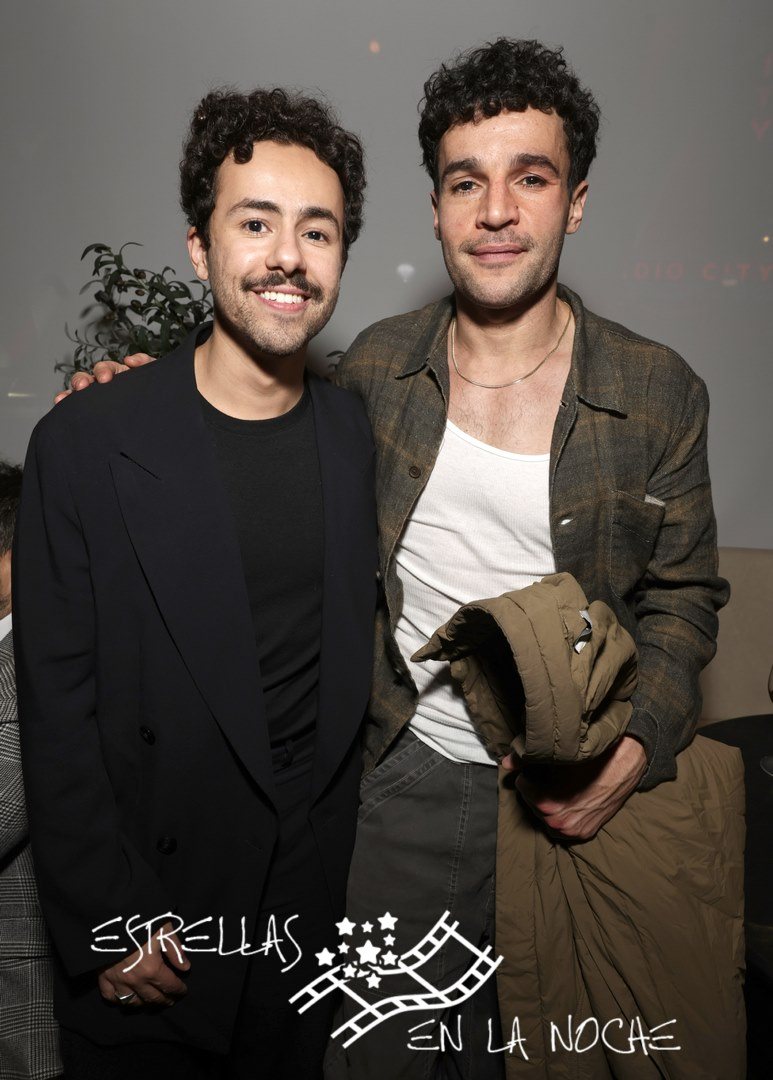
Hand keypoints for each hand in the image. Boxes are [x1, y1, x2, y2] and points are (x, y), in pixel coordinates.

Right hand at [54, 353, 155, 403]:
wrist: (158, 413)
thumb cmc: (156, 392)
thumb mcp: (154, 375)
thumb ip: (145, 363)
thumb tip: (129, 360)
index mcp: (118, 375)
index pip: (105, 369)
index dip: (102, 371)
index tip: (104, 379)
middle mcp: (104, 386)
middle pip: (87, 379)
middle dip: (82, 380)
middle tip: (83, 386)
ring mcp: (98, 399)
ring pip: (78, 393)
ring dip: (70, 393)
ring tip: (63, 398)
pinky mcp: (96, 412)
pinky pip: (76, 407)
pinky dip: (65, 403)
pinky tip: (59, 403)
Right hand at [97, 922, 189, 1006]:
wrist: (111, 919)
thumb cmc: (141, 922)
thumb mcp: (165, 931)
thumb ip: (176, 951)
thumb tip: (186, 968)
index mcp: (152, 969)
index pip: (169, 986)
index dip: (179, 990)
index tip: (183, 991)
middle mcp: (135, 981)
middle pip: (153, 998)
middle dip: (165, 1000)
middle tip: (171, 1000)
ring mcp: (118, 981)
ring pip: (133, 1002)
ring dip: (144, 1004)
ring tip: (151, 1001)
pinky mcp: (103, 978)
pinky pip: (110, 997)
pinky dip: (118, 1001)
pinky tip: (125, 998)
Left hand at [503, 735, 647, 840]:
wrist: (625, 764)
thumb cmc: (591, 757)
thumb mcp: (556, 757)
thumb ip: (525, 761)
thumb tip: (504, 763)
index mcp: (549, 805)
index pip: (523, 788)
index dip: (527, 774)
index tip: (533, 768)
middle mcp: (560, 823)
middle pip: (534, 805)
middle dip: (535, 790)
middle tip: (543, 777)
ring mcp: (574, 831)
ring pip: (547, 819)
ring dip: (545, 805)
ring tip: (554, 788)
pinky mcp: (586, 833)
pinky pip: (564, 828)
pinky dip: (561, 816)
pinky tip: (565, 800)